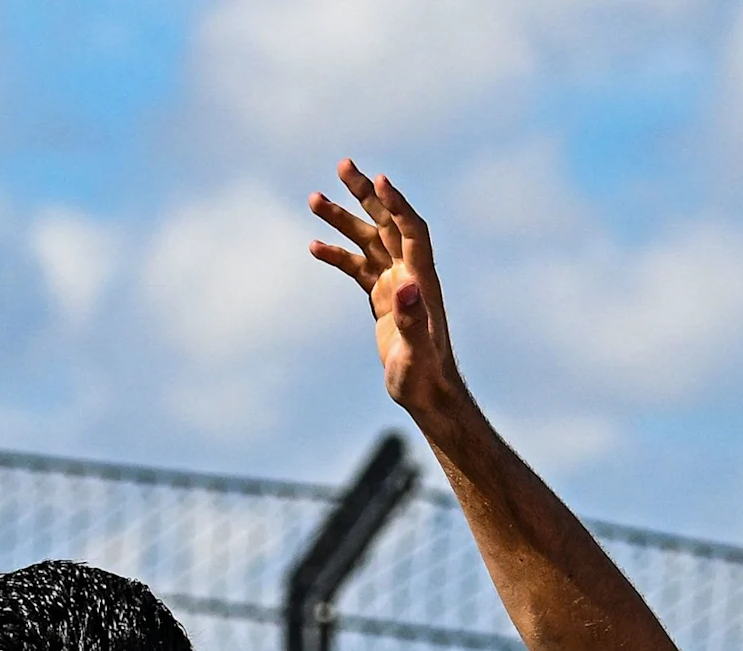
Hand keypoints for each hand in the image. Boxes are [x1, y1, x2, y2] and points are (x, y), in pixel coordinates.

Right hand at [307, 159, 462, 416]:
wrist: (429, 394)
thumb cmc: (425, 377)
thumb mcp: (416, 352)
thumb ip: (412, 318)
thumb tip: (405, 286)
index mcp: (421, 280)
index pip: (411, 230)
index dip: (397, 204)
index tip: (377, 180)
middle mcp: (410, 274)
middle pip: (387, 222)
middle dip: (365, 194)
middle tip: (343, 165)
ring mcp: (395, 283)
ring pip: (368, 240)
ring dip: (343, 218)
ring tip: (314, 198)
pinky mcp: (382, 297)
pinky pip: (357, 267)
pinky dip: (338, 253)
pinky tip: (313, 245)